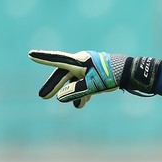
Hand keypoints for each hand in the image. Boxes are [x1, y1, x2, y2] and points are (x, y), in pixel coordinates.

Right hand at [28, 50, 161, 107]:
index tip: (30, 54)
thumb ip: (76, 91)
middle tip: (43, 96)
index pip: (57, 60)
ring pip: (75, 80)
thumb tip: (61, 97)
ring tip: (76, 107)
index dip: (43, 58)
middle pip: (64, 74)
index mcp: (79, 61)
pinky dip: (83, 93)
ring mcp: (90, 67)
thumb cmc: (112, 76)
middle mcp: (82, 62)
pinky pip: (85, 83)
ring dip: (72, 93)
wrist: (131, 73)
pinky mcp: (97, 73)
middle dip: (55, 86)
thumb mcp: (92, 86)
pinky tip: (83, 103)